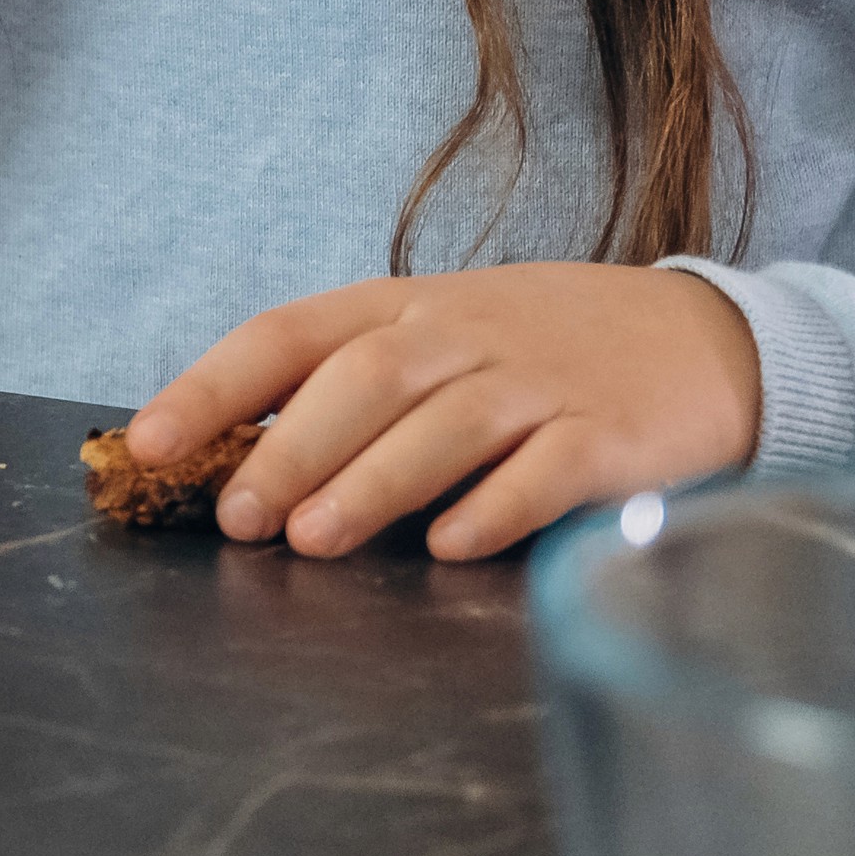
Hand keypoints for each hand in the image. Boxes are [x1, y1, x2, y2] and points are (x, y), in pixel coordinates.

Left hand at [123, 264, 763, 563]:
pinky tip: (450, 547)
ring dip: (371, 483)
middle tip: (238, 519)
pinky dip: (495, 508)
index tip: (145, 443)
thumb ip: (350, 389)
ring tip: (312, 541)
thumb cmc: (543, 353)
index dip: (212, 385)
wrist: (708, 342)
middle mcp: (466, 334)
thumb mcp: (443, 339)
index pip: (288, 334)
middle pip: (364, 379)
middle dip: (291, 449)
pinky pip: (547, 473)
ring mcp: (542, 383)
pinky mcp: (611, 438)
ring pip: (444, 424)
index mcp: (405, 308)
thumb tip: (232, 463)